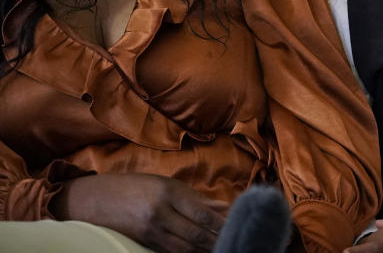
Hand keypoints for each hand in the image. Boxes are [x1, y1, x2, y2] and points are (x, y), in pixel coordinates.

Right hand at [50, 172, 228, 252]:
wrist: (93, 199)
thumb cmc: (135, 186)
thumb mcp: (166, 184)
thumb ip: (196, 197)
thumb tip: (225, 206)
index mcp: (169, 192)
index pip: (203, 213)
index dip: (223, 224)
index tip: (240, 226)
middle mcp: (160, 212)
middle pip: (196, 234)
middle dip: (218, 240)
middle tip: (238, 241)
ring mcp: (150, 230)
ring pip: (185, 248)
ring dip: (205, 250)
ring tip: (223, 249)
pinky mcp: (143, 243)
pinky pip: (170, 252)